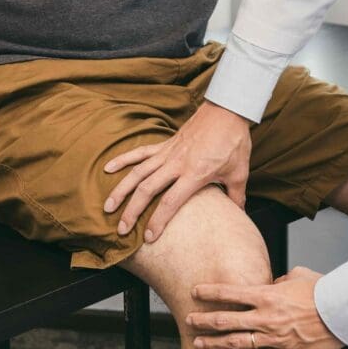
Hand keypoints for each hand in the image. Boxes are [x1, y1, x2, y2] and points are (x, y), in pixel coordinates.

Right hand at [103, 101, 251, 242]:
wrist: (228, 110)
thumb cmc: (234, 142)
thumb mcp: (239, 172)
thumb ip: (236, 195)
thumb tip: (239, 214)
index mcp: (195, 173)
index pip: (171, 202)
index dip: (158, 221)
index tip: (149, 238)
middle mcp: (177, 163)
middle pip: (147, 190)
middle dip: (132, 211)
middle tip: (121, 229)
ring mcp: (168, 152)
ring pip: (138, 172)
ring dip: (121, 190)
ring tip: (108, 206)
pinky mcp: (165, 144)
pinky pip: (140, 152)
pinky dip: (123, 159)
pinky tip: (108, 168)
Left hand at [185, 266, 344, 348]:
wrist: (344, 311)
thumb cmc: (323, 289)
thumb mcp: (298, 275)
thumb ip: (279, 280)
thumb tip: (272, 283)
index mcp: (267, 294)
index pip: (230, 292)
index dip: (209, 292)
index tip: (194, 292)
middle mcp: (266, 317)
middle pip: (226, 319)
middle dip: (203, 320)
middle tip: (188, 320)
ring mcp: (274, 337)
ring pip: (236, 342)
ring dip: (214, 344)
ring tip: (197, 344)